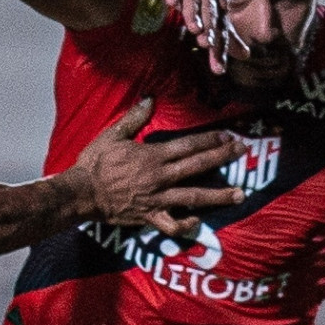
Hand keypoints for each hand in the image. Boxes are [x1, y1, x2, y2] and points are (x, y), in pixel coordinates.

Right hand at [75, 99, 245, 238]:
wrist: (82, 194)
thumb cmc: (94, 164)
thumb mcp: (112, 136)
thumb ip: (134, 119)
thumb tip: (150, 99)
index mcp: (153, 156)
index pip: (188, 145)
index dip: (210, 140)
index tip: (228, 136)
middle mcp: (160, 177)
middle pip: (198, 166)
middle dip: (222, 158)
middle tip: (243, 153)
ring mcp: (157, 199)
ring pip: (193, 196)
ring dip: (218, 196)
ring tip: (239, 195)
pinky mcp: (149, 217)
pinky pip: (172, 224)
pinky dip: (186, 224)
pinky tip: (197, 222)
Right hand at [142, 0, 248, 73]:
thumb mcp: (209, 7)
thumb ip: (225, 31)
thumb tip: (246, 56)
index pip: (221, 24)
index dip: (221, 46)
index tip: (218, 69)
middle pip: (210, 9)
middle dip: (210, 26)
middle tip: (208, 45)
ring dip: (193, 11)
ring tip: (194, 29)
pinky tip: (171, 3)